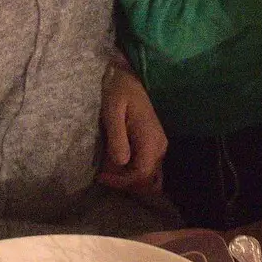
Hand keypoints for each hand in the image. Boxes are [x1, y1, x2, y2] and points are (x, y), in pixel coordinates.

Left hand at [98, 62, 165, 194]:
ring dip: (131, 181)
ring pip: (151, 178)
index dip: (122, 182)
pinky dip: (134, 174)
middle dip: (126, 185)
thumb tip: (121, 162)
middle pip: (149, 182)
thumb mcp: (113, 112)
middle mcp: (160, 147)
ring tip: (111, 172)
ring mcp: (159, 146)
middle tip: (105, 176)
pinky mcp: (155, 144)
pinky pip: (149, 168)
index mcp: (151, 140)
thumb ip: (117, 137)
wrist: (129, 75)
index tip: (101, 176)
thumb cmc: (119, 91)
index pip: (142, 176)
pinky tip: (118, 165)